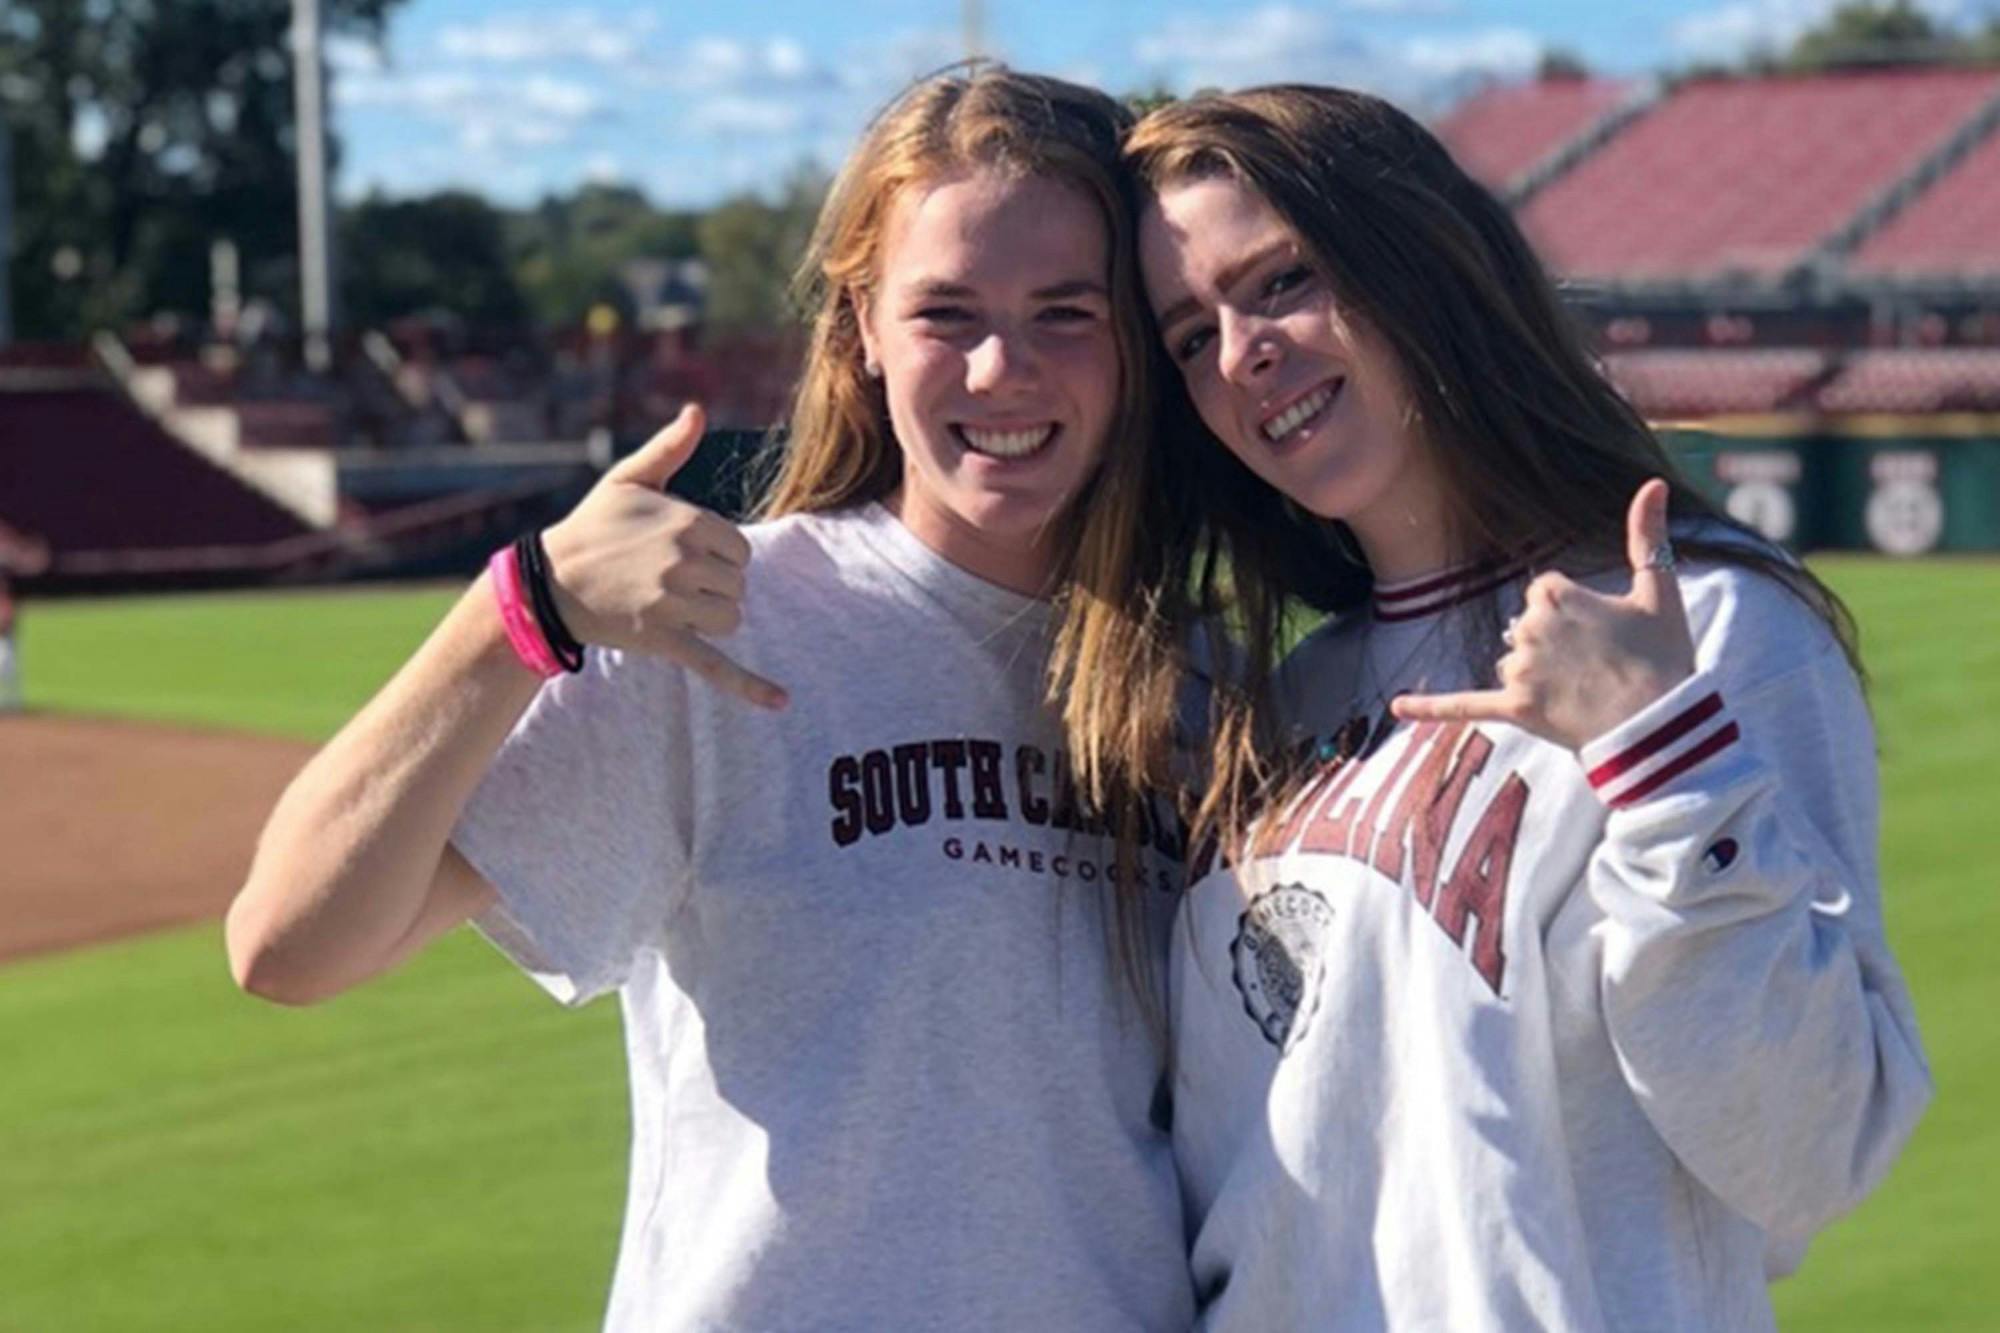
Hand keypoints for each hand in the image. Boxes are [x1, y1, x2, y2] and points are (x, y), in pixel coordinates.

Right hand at [540, 404, 787, 709]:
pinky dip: (750, 687)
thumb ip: (670, 449)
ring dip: (711, 616)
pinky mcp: (664, 641)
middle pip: (737, 583)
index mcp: (686, 521)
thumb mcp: (629, 480)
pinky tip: (782, 702)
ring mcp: (673, 604)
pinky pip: (716, 665)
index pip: (739, 548)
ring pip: (730, 618)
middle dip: (714, 585)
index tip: (686, 554)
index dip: (719, 554)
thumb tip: (698, 411)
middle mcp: (683, 561)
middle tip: (671, 581)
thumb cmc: (592, 527)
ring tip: (673, 606)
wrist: (550, 582)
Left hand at [1391, 479, 1694, 750]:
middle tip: (1597, 664)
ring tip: (1580, 691)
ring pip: (1511, 662)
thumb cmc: (1664, 658)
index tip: (1603, 630)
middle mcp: (1529, 627)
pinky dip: (1428, 707)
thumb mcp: (1659, 591)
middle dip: (1555, 643)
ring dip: (1537, 675)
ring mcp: (1519, 669)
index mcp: (1554, 593)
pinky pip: (1463, 704)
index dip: (1575, 611)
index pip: (1544, 591)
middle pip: (1526, 626)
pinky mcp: (1514, 708)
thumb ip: (1649, 536)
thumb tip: (1654, 483)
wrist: (1661, 727)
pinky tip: (1397, 706)